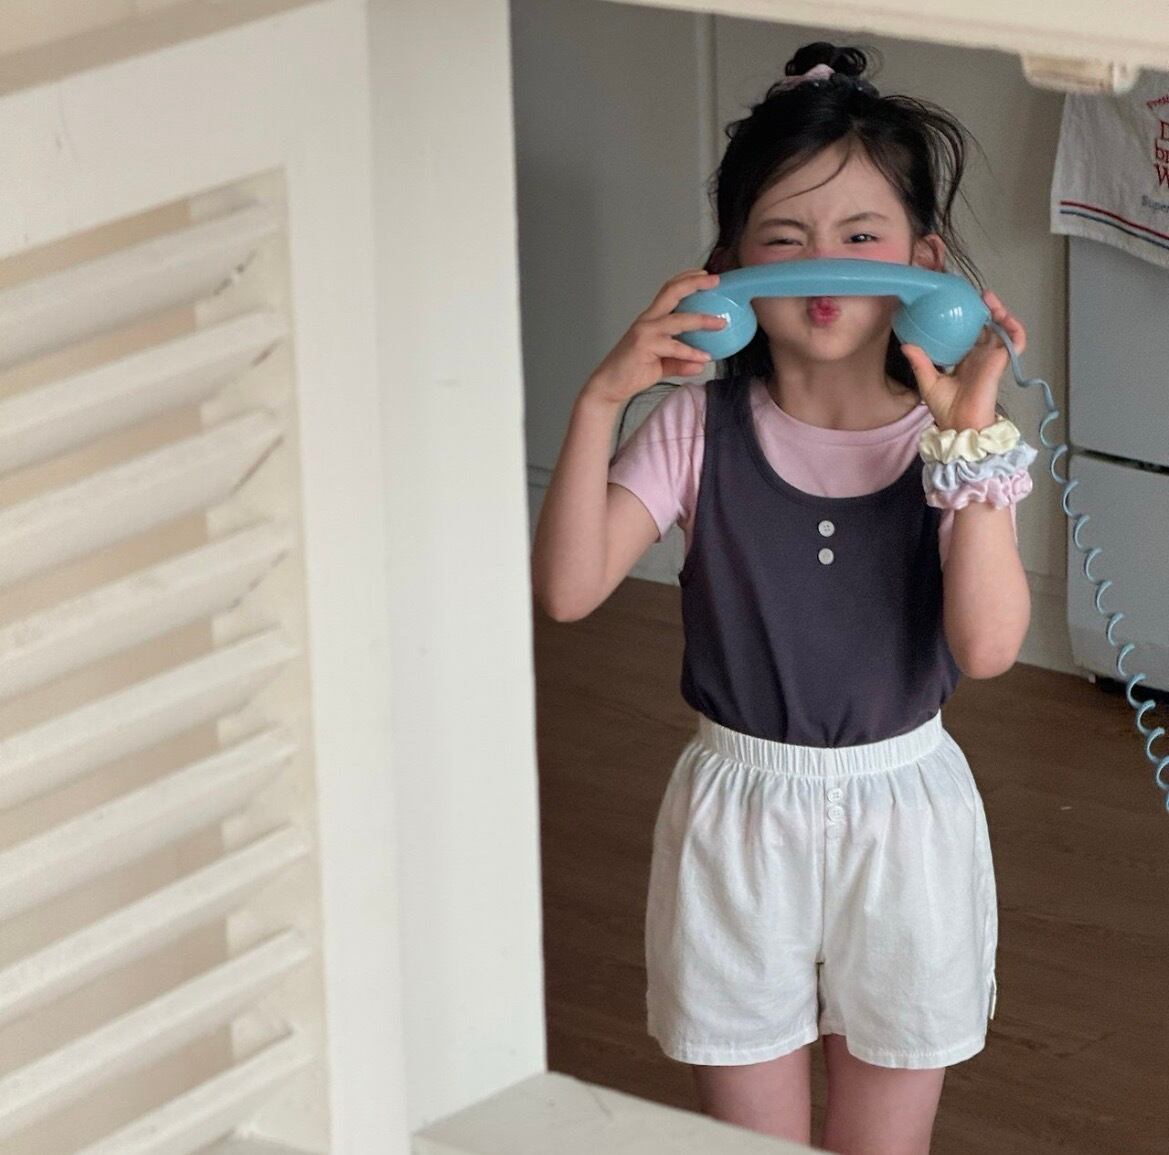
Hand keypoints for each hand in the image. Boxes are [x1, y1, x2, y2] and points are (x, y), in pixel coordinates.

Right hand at [581, 268, 727, 407]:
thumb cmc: (631, 372)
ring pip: (678, 320)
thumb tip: (700, 364)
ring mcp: (644, 332)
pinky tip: (704, 358)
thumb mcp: (661, 365)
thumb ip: (680, 361)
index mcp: (650, 319)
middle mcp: (647, 320)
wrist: (609, 386)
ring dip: (702, 320)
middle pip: (672, 292)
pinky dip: (691, 352)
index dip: (686, 278)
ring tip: (721, 323)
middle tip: (715, 280)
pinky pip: (674, 347)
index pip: (668, 290)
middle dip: (694, 283)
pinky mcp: (644, 346)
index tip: (705, 274)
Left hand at [900, 290, 1024, 431]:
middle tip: (976, 296)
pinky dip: (1015, 329)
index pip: (970, 335)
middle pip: (987, 328)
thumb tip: (906, 344)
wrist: (960, 424)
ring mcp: (992, 359)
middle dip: (985, 311)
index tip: (959, 304)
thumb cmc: (946, 409)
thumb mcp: (928, 381)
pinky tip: (1006, 317)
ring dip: (1000, 313)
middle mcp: (980, 357)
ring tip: (990, 299)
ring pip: (1002, 330)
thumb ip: (920, 362)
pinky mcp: (1001, 362)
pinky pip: (1015, 343)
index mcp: (965, 361)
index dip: (968, 319)